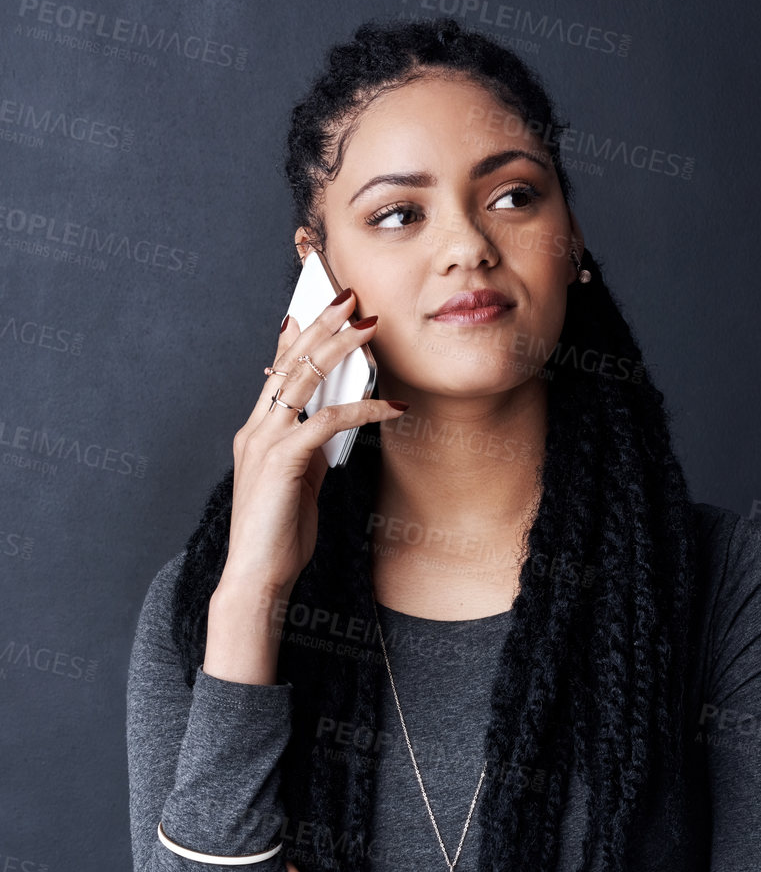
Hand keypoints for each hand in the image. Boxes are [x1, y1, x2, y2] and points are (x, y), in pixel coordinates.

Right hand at [222, 286, 403, 600]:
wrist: (259, 575)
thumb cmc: (281, 533)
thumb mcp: (298, 480)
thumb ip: (308, 448)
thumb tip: (329, 422)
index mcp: (258, 429)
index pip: (278, 369)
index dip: (299, 334)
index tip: (320, 306)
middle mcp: (256, 427)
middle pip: (291, 361)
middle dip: (323, 325)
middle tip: (352, 296)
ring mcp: (265, 441)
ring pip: (305, 379)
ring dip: (341, 349)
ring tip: (371, 326)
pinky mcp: (283, 460)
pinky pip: (328, 421)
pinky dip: (364, 409)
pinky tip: (392, 406)